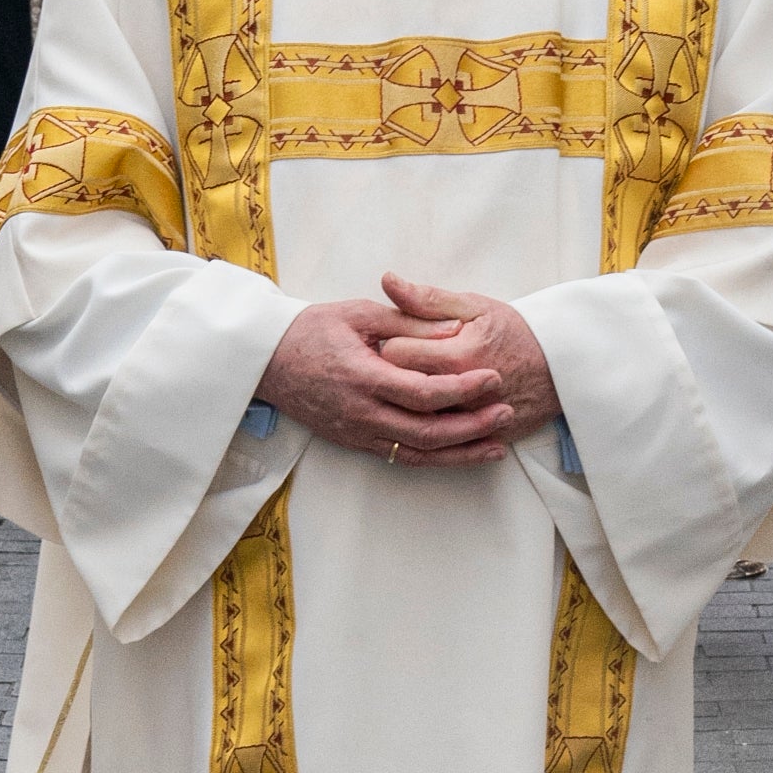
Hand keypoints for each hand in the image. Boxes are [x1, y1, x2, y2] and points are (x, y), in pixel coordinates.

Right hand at [256, 276, 553, 468]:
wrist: (266, 362)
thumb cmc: (311, 331)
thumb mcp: (358, 313)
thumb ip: (408, 321)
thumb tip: (454, 329)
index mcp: (363, 377)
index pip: (423, 392)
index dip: (463, 389)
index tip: (493, 378)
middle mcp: (362, 413)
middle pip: (428, 431)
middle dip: (473, 425)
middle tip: (506, 412)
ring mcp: (359, 433)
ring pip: (419, 453)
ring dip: (461, 451)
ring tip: (497, 443)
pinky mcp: (357, 442)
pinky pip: (404, 457)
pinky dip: (438, 458)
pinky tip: (464, 453)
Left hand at [374, 277, 558, 458]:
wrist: (562, 366)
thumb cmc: (516, 332)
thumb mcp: (475, 306)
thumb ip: (428, 299)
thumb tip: (388, 281)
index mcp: (456, 357)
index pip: (393, 353)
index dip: (393, 342)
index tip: (403, 337)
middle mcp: (461, 395)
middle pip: (400, 388)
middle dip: (398, 373)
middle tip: (414, 360)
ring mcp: (472, 422)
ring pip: (417, 417)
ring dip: (414, 401)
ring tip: (428, 381)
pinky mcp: (481, 439)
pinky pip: (442, 441)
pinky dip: (436, 424)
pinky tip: (440, 407)